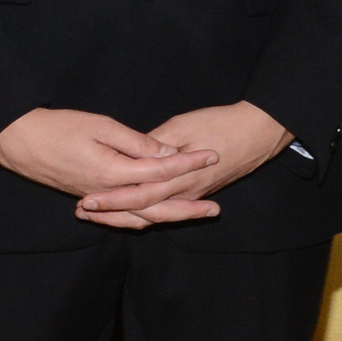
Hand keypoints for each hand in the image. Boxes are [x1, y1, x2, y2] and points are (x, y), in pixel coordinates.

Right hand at [0, 106, 219, 225]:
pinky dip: (142, 220)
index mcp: (114, 173)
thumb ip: (137, 142)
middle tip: (216, 209)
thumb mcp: (101, 126)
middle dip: (188, 207)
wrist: (18, 141)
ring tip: (194, 216)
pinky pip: (122, 218)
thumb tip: (168, 151)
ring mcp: (98, 199)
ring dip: (169, 218)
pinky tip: (154, 218)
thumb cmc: (59, 127)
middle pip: (157, 207)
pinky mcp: (90, 198)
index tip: (212, 156)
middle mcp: (108, 194)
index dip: (189, 163)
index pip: (161, 170)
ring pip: (140, 218)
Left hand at [69, 101, 289, 227]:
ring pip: (154, 215)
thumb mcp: (183, 126)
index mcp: (179, 178)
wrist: (259, 132)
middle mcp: (184, 193)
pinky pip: (166, 209)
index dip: (111, 200)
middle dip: (111, 214)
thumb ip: (155, 144)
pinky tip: (130, 210)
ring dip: (125, 216)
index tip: (86, 201)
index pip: (138, 195)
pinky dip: (144, 212)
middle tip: (82, 212)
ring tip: (98, 214)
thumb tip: (130, 156)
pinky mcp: (197, 192)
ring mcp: (192, 195)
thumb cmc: (221, 124)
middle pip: (142, 211)